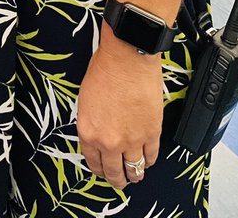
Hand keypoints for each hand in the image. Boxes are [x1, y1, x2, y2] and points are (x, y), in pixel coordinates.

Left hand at [76, 33, 162, 190]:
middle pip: (114, 173)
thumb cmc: (105, 70)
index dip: (99, 170)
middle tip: (120, 180)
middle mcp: (108, 142)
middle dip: (117, 179)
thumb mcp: (86, 100)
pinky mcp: (151, 134)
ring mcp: (131, 140)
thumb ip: (92, 122)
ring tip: (135, 174)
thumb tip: (99, 134)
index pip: (93, 163)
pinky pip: (151, 157)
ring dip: (134, 174)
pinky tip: (147, 159)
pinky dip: (149, 161)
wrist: (127, 59)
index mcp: (88, 132)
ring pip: (134, 170)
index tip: (103, 170)